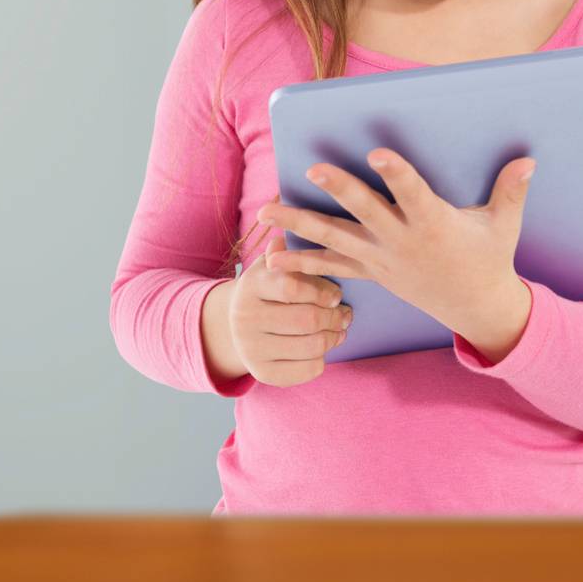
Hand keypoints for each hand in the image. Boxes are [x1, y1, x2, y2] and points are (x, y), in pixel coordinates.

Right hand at [228, 218, 353, 386]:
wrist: (236, 326)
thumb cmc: (266, 289)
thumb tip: (283, 207)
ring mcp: (251, 348)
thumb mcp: (270, 265)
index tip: (337, 294)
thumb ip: (284, 248)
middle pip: (306, 319)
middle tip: (346, 313)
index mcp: (250, 286)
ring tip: (340, 328)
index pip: (290, 287)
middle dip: (334, 317)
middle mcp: (245, 318)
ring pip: (311, 346)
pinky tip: (323, 346)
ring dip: (333, 337)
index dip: (321, 291)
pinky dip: (322, 359)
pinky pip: (306, 370)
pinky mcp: (262, 373)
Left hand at [256, 151, 535, 337]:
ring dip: (299, 224)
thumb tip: (529, 159)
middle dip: (340, 190)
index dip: (397, 172)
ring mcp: (382, 259)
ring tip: (265, 210)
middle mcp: (402, 241)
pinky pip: (331, 268)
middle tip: (314, 169)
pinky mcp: (371, 273)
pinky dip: (301, 263)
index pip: (413, 192)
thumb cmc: (489, 258)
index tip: (379, 152)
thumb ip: (511, 191)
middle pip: (366, 211)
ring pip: (335, 239)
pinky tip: (271, 258)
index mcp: (433, 223)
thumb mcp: (503, 226)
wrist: (476, 309)